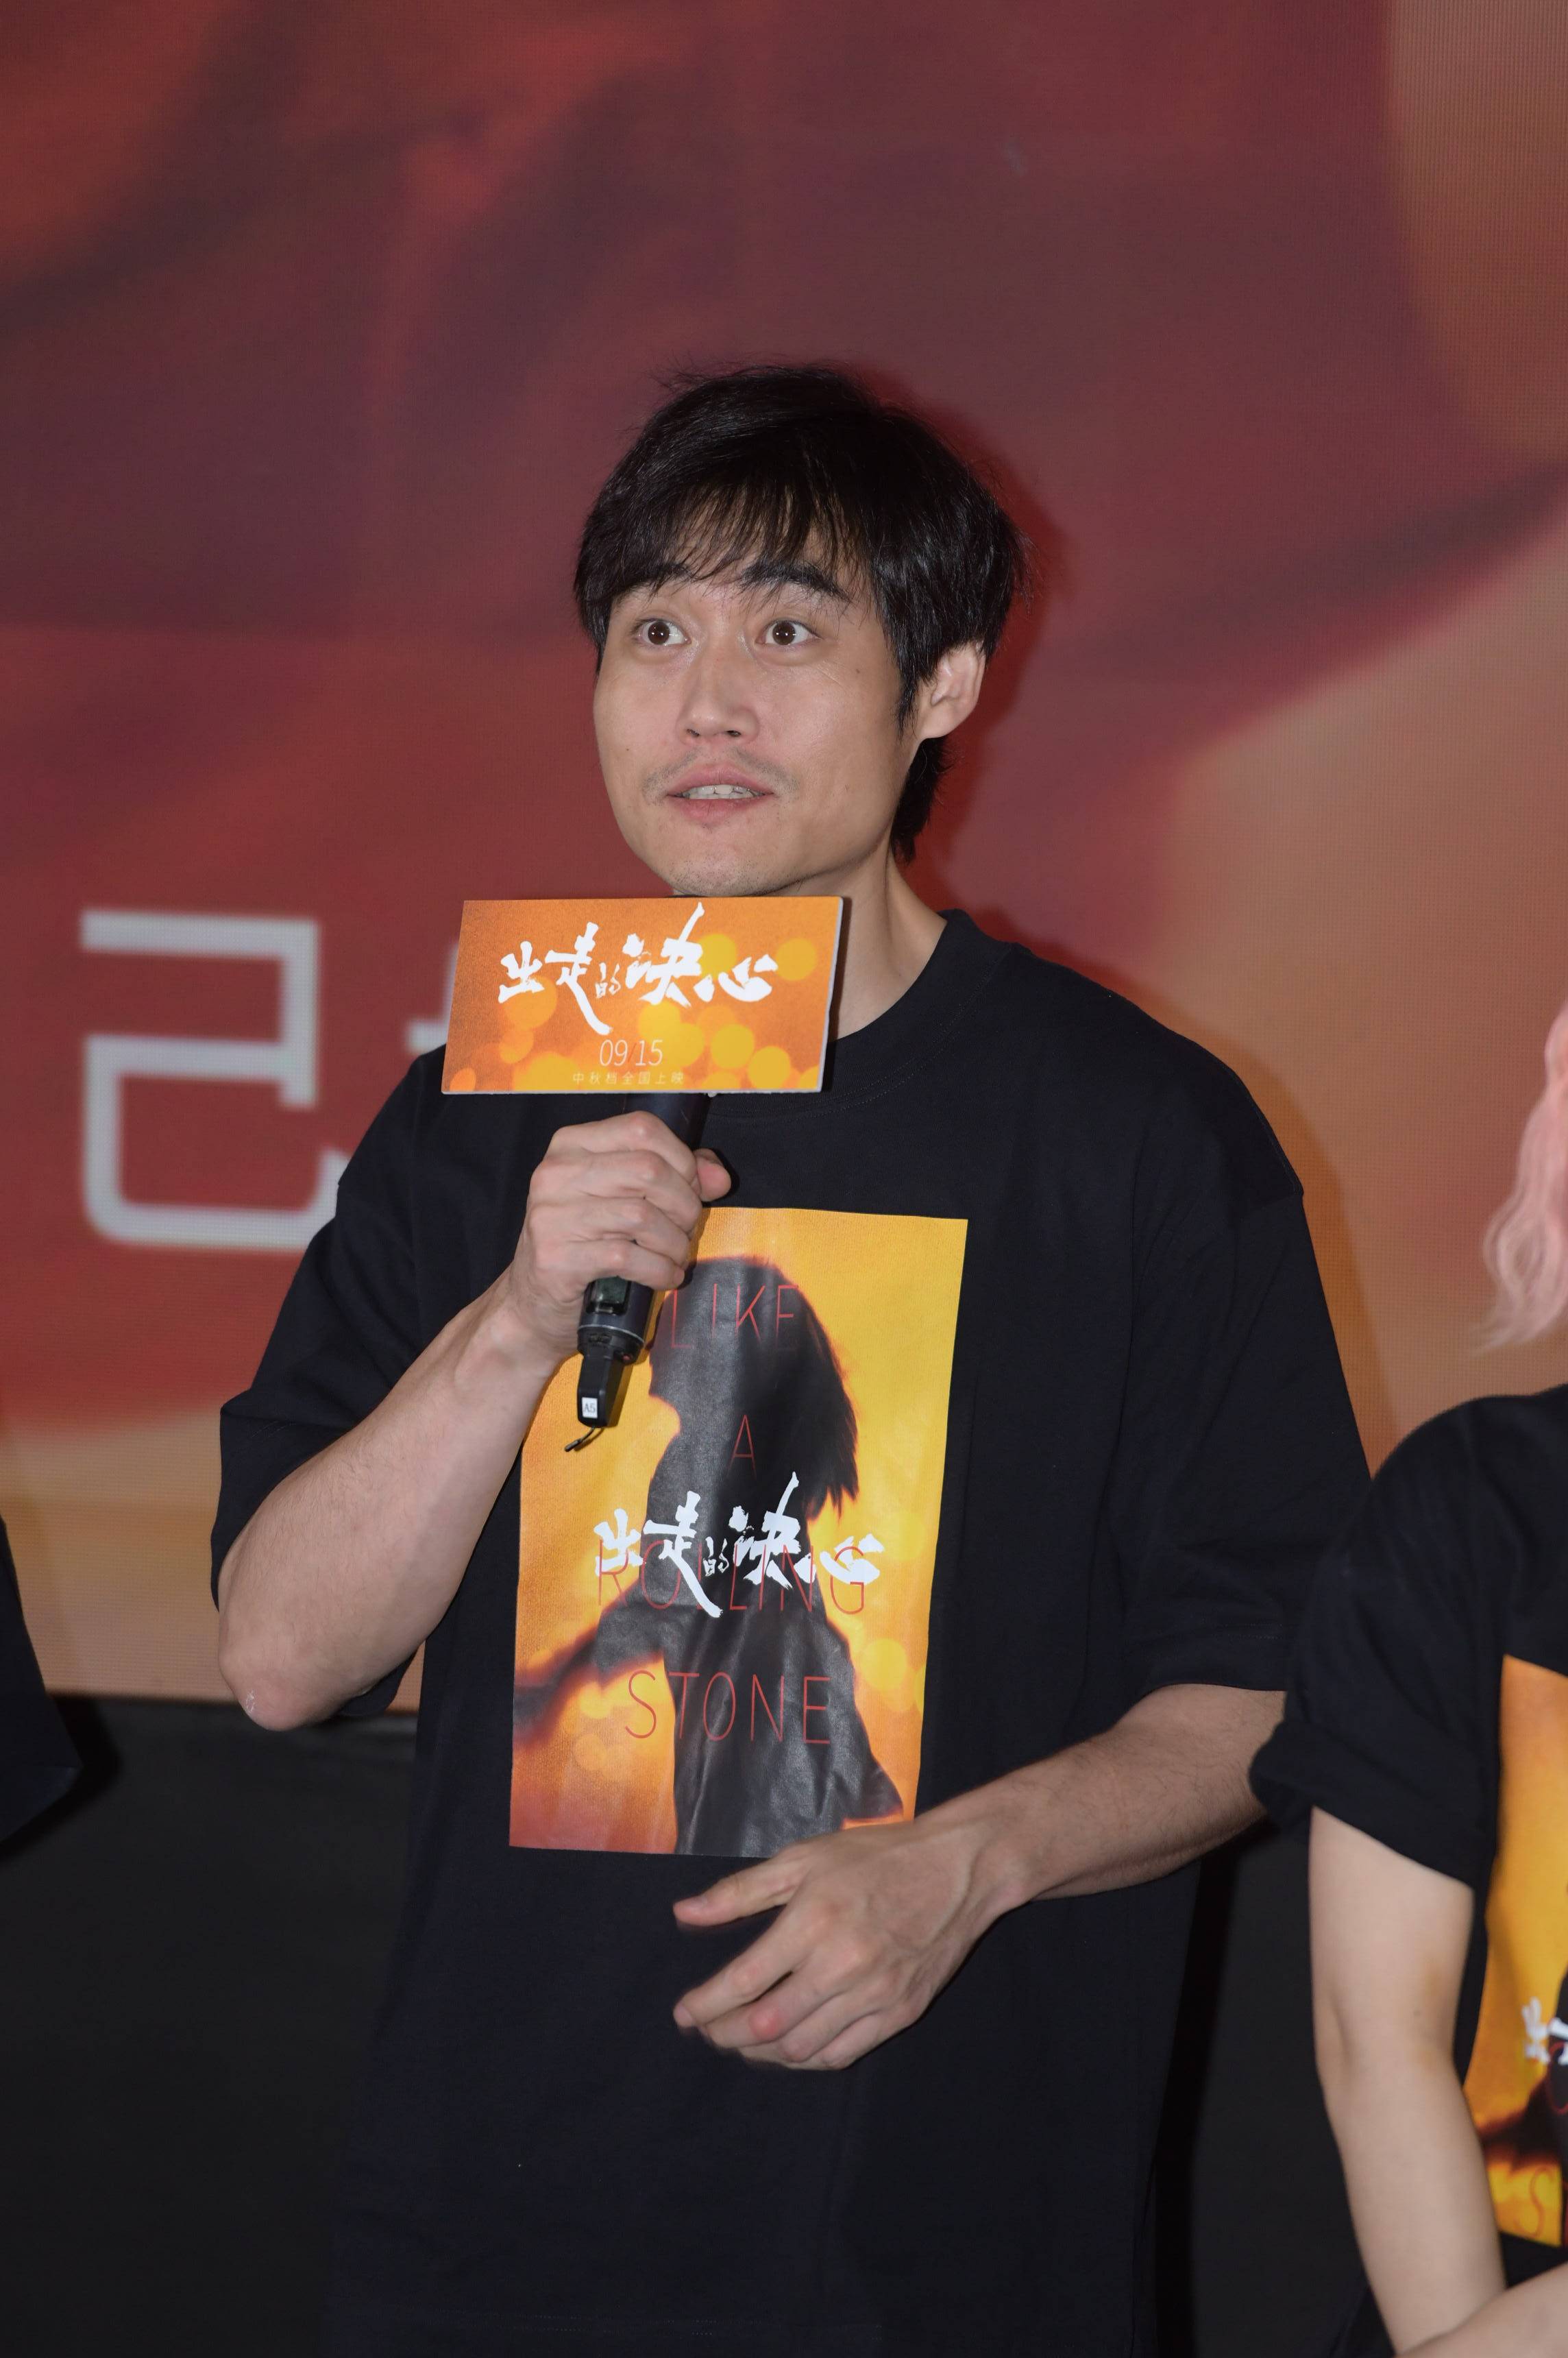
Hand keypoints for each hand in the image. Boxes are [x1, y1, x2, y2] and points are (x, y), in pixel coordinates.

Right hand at [501, 1111, 729, 1361]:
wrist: (535, 1303)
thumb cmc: (585, 1244)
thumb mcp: (621, 1198)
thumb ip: (673, 1176)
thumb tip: (719, 1176)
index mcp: (571, 1145)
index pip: (642, 1130)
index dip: (681, 1159)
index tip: (691, 1189)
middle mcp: (555, 1173)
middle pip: (648, 1170)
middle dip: (683, 1204)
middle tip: (685, 1229)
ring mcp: (552, 1216)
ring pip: (642, 1216)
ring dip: (674, 1242)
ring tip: (676, 1256)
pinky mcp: (557, 1258)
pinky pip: (628, 1257)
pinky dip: (659, 1269)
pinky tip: (664, 1276)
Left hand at [670, 1812, 1007, 2069]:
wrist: (957, 1870)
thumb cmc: (875, 1858)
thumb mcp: (804, 1858)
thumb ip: (741, 1891)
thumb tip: (684, 1913)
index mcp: (813, 1921)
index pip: (743, 1982)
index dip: (705, 2005)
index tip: (684, 2013)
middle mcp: (841, 1965)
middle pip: (766, 2025)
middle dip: (725, 2034)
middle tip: (708, 2029)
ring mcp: (874, 1995)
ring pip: (802, 2048)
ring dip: (762, 2052)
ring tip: (743, 2039)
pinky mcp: (899, 2013)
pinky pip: (842, 2054)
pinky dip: (806, 2059)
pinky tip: (790, 2046)